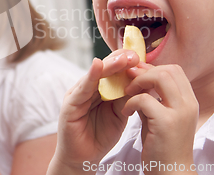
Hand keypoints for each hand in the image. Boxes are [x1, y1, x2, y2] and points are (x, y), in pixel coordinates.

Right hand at [48, 50, 139, 173]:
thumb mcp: (120, 113)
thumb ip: (127, 97)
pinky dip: (90, 77)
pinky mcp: (70, 104)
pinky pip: (82, 89)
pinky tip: (97, 67)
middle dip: (120, 60)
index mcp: (101, 89)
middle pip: (105, 69)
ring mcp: (78, 94)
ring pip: (95, 75)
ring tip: (122, 58)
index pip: (114, 71)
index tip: (142, 57)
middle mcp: (88, 88)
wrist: (84, 159)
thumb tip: (143, 80)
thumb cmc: (100, 135)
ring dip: (109, 65)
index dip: (127, 63)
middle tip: (135, 55)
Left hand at [123, 63, 198, 173]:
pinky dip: (130, 102)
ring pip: (160, 77)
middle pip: (168, 70)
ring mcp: (179, 113)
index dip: (153, 68)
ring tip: (127, 93)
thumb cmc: (162, 146)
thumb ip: (153, 97)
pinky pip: (144, 99)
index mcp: (188, 101)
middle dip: (144, 71)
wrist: (171, 173)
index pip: (174, 70)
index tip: (136, 75)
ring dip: (138, 82)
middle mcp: (188, 104)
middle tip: (129, 81)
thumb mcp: (159, 116)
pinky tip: (125, 112)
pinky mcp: (166, 123)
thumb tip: (137, 78)